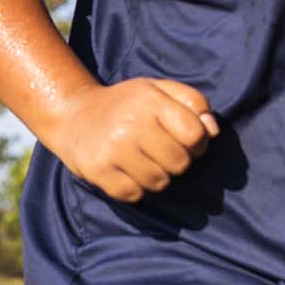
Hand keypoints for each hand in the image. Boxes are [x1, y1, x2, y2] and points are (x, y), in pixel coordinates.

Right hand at [45, 78, 217, 202]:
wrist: (71, 115)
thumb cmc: (124, 104)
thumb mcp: (157, 89)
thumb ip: (192, 102)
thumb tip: (212, 131)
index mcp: (150, 101)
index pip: (195, 136)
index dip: (198, 144)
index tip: (185, 143)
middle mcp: (131, 125)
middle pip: (180, 163)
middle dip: (177, 162)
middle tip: (162, 155)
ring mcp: (113, 150)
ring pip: (159, 182)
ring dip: (158, 178)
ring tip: (145, 164)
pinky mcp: (97, 171)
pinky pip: (133, 194)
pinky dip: (136, 189)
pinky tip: (128, 174)